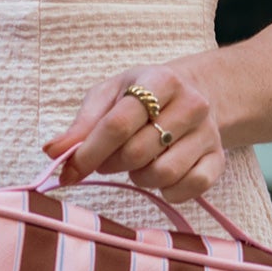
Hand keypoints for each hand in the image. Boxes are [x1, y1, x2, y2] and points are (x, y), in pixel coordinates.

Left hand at [45, 62, 224, 198]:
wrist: (195, 94)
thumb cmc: (142, 96)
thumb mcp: (110, 95)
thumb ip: (81, 125)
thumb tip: (53, 151)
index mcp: (161, 80)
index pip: (119, 123)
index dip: (90, 151)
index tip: (70, 168)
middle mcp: (192, 104)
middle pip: (138, 152)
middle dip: (112, 163)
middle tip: (107, 159)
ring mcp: (208, 133)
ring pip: (163, 174)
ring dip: (139, 177)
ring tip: (136, 163)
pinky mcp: (218, 160)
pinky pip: (190, 188)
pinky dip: (168, 190)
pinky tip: (160, 176)